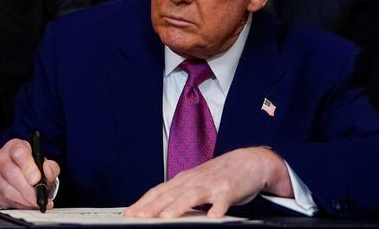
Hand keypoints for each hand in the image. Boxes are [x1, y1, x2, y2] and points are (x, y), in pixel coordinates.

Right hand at [0, 138, 59, 209]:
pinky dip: (19, 205)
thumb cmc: (31, 165)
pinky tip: (28, 205)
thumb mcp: (44, 162)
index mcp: (14, 147)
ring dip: (24, 200)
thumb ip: (50, 167)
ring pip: (7, 190)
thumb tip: (48, 173)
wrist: (20, 172)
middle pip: (11, 173)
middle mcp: (1, 158)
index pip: (19, 153)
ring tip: (36, 203)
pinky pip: (5, 200)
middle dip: (28, 189)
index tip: (37, 179)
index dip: (28, 167)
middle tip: (39, 197)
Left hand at [124, 147, 292, 218]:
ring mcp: (211, 184)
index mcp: (185, 179)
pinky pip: (222, 201)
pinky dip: (217, 208)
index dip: (143, 202)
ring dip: (178, 206)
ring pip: (191, 195)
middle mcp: (194, 180)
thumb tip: (160, 209)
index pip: (159, 191)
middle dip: (152, 206)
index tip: (128, 214)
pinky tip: (212, 218)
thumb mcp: (197, 182)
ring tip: (165, 218)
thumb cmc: (221, 175)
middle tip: (137, 217)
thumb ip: (180, 194)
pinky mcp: (229, 190)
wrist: (250, 161)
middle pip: (170, 193)